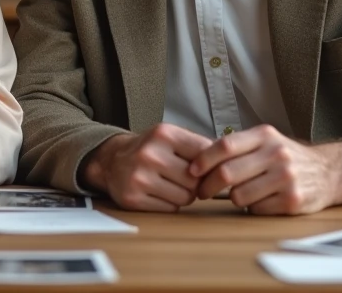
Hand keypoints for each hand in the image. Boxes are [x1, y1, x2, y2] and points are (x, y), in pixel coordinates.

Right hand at [85, 124, 212, 211]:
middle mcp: (150, 153)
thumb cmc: (149, 149)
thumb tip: (229, 161)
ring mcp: (140, 177)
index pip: (204, 153)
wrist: (111, 161)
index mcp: (163, 133)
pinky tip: (160, 193)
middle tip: (188, 179)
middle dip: (196, 183)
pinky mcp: (133, 198)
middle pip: (195, 180)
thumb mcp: (169, 136)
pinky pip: (170, 209)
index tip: (209, 169)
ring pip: (185, 197)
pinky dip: (170, 204)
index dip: (211, 165)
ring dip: (185, 196)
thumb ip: (197, 146)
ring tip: (172, 185)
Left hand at [189, 125, 341, 214]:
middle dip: (208, 186)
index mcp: (265, 135)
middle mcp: (276, 154)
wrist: (328, 172)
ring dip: (232, 199)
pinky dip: (252, 208)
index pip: (224, 146)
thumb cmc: (286, 157)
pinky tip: (260, 200)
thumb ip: (237, 146)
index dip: (203, 160)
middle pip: (227, 173)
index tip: (192, 171)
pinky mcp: (292, 200)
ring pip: (239, 195)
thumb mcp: (265, 141)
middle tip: (202, 191)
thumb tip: (198, 160)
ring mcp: (285, 178)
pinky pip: (256, 209)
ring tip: (239, 194)